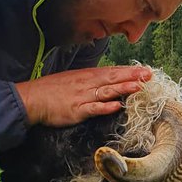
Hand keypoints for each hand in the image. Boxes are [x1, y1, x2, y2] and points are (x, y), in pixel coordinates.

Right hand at [15, 66, 151, 126]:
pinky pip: (93, 108)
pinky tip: (117, 105)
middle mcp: (87, 84)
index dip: (129, 71)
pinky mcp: (77, 110)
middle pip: (113, 79)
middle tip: (149, 75)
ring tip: (138, 87)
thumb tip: (105, 82)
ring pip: (106, 91)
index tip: (145, 71)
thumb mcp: (72, 80)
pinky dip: (105, 107)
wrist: (32, 99)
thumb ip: (89, 81)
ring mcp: (82, 97)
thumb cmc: (51, 90)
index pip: (111, 72)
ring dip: (123, 88)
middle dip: (132, 77)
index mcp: (86, 76)